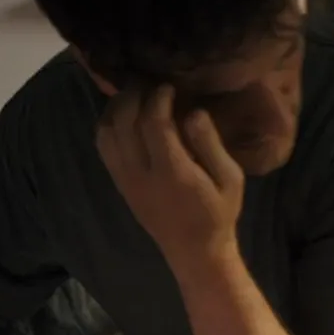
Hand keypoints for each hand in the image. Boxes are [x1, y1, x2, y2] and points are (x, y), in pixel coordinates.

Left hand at [96, 84, 245, 268]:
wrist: (194, 252)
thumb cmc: (218, 213)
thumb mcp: (230, 179)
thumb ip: (210, 144)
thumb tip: (192, 112)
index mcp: (172, 172)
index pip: (153, 123)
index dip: (157, 97)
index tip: (168, 85)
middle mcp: (140, 174)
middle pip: (123, 122)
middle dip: (133, 95)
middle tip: (148, 82)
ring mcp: (125, 180)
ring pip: (106, 133)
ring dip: (116, 107)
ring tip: (134, 94)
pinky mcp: (118, 184)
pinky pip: (103, 147)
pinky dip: (108, 124)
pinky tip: (124, 115)